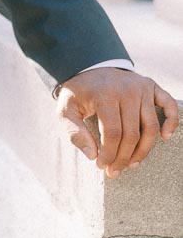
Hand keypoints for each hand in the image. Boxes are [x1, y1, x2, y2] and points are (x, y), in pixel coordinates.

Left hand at [56, 67, 177, 176]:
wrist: (90, 66)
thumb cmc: (79, 93)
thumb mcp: (66, 108)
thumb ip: (73, 131)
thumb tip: (92, 155)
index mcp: (105, 94)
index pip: (113, 133)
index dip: (109, 154)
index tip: (102, 165)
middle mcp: (126, 90)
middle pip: (132, 134)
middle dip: (124, 158)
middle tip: (115, 171)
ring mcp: (141, 87)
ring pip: (151, 127)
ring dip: (143, 150)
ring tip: (132, 164)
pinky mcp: (151, 86)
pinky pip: (169, 105)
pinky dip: (172, 121)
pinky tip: (166, 137)